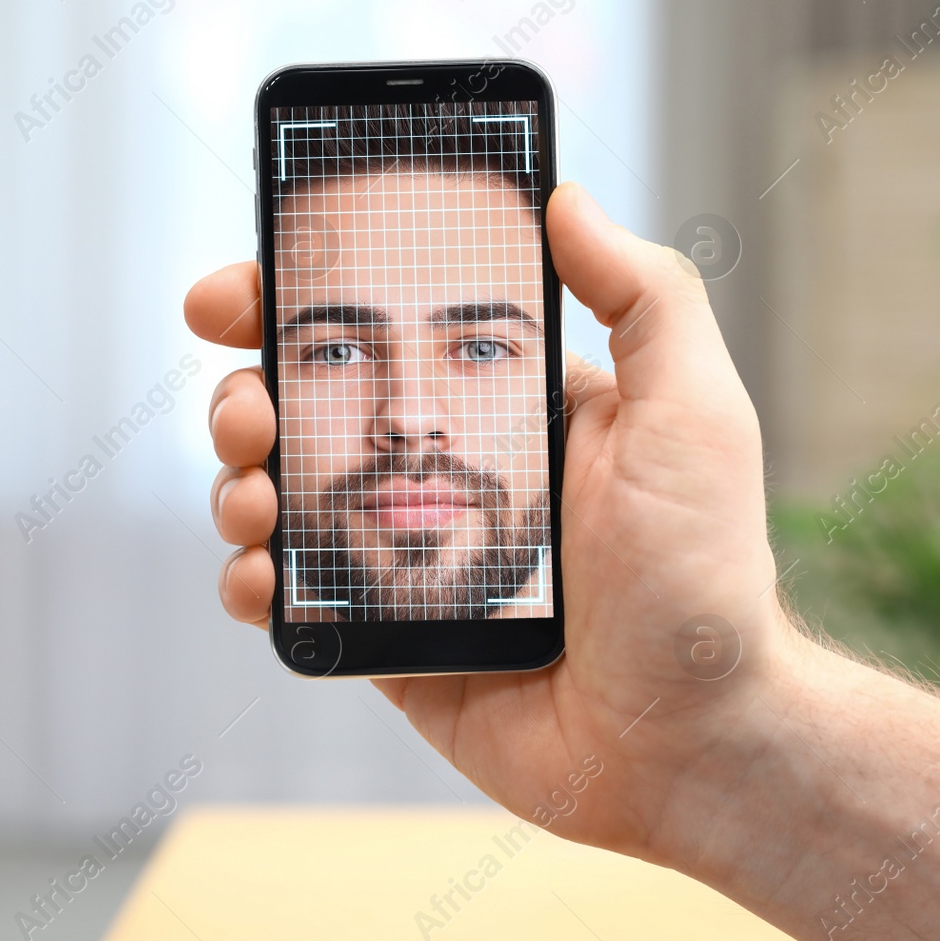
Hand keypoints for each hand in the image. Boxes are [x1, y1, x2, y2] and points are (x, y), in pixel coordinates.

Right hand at [184, 182, 796, 861]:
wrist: (690, 743)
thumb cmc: (703, 578)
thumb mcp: (692, 412)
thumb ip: (643, 296)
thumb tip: (566, 196)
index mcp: (509, 411)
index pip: (388, 334)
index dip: (301, 301)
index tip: (241, 290)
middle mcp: (449, 475)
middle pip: (311, 410)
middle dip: (249, 393)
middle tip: (247, 410)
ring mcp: (410, 557)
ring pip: (283, 498)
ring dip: (236, 481)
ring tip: (251, 498)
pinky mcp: (390, 640)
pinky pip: (295, 601)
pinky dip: (251, 582)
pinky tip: (256, 578)